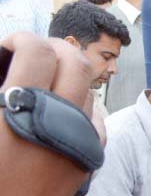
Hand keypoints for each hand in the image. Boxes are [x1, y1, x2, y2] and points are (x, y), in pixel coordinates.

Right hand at [0, 34, 95, 195]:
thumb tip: (6, 67)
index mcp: (23, 109)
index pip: (38, 51)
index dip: (23, 38)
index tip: (10, 45)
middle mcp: (60, 120)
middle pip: (74, 62)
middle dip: (53, 49)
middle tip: (30, 54)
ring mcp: (81, 139)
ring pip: (89, 89)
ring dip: (68, 76)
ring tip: (43, 82)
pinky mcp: (90, 157)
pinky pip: (96, 118)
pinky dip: (81, 106)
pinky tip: (60, 110)